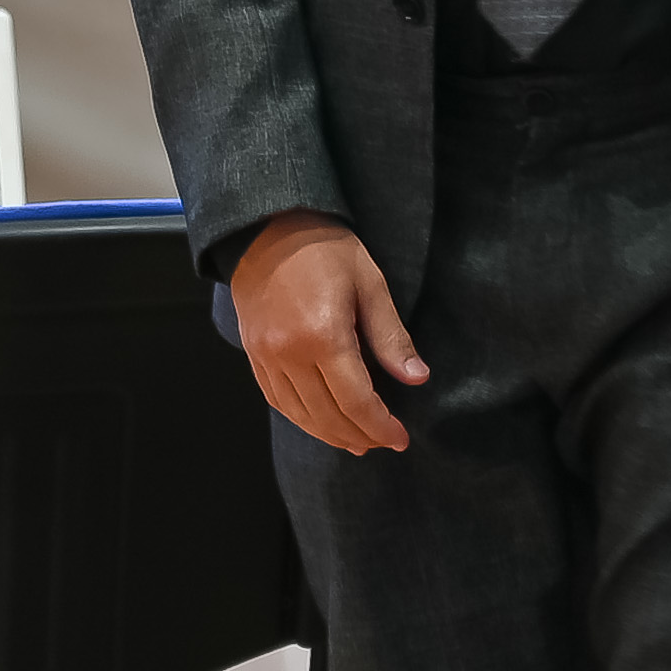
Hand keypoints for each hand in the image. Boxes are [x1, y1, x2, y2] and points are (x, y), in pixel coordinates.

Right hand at [230, 216, 425, 455]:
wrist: (268, 228)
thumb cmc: (326, 250)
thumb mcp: (370, 284)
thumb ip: (391, 337)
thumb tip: (417, 378)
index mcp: (323, 336)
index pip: (356, 402)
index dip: (380, 426)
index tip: (400, 438)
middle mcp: (289, 353)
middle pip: (328, 416)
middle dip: (360, 435)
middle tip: (384, 442)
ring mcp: (266, 357)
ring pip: (300, 415)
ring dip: (330, 435)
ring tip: (357, 442)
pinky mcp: (253, 355)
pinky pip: (277, 401)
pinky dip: (301, 419)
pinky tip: (321, 424)